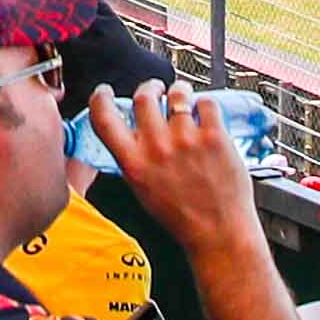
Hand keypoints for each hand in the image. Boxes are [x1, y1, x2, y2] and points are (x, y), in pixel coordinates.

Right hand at [82, 82, 259, 255]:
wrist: (218, 232)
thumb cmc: (182, 216)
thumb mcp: (143, 189)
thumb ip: (134, 158)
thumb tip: (132, 131)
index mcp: (134, 163)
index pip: (104, 118)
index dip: (101, 98)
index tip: (105, 92)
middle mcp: (157, 148)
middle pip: (144, 96)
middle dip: (150, 87)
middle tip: (157, 90)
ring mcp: (187, 140)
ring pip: (178, 93)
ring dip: (179, 92)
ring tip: (185, 100)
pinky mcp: (215, 136)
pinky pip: (206, 102)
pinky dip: (205, 105)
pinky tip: (206, 116)